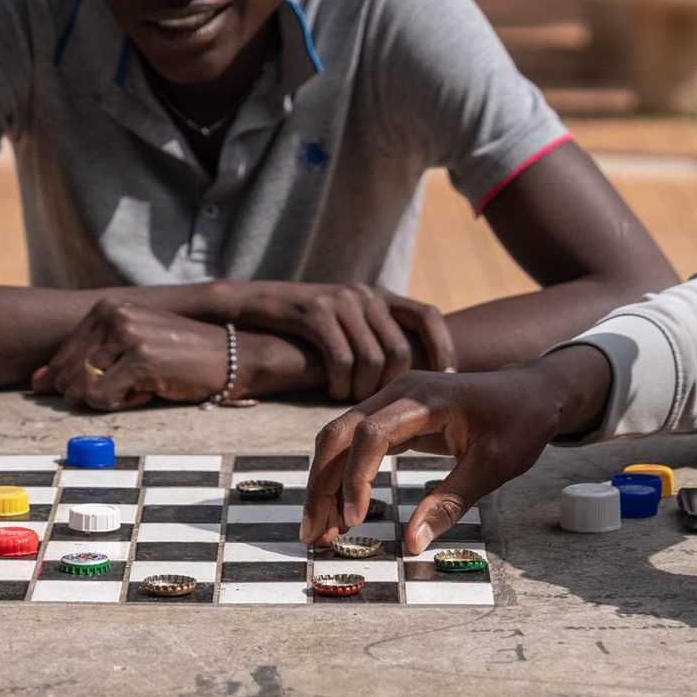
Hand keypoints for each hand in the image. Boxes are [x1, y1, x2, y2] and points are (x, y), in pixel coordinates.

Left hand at [32, 300, 235, 409]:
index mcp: (105, 309)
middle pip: (67, 377)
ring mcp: (126, 336)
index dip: (84, 381)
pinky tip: (151, 389)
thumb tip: (35, 383)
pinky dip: (123, 404)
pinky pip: (102, 399)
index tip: (120, 373)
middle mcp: (112, 316)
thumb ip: (79, 362)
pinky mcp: (140, 360)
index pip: (60, 359)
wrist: (229, 356)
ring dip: (112, 398)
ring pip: (83, 390)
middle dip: (96, 391)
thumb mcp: (124, 349)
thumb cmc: (176, 356)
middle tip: (133, 380)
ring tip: (143, 382)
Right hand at [218, 281, 455, 399]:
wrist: (250, 301)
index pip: (427, 314)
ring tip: (351, 399)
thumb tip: (414, 371)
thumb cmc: (304, 324)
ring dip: (364, 390)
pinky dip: (340, 384)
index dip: (443, 347)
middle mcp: (363, 293)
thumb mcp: (346, 320)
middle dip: (393, 385)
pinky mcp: (313, 313)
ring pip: (371, 359)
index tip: (446, 378)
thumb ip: (376, 334)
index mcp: (378, 295)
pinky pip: (341, 359)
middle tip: (379, 403)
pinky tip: (333, 391)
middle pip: (400, 349)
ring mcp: (339, 301)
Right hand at [302, 354, 595, 555]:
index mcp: (424, 399)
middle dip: (322, 485)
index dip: (355, 477)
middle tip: (314, 534)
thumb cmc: (519, 422)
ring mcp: (392, 402)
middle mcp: (398, 393)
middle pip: (339, 434)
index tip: (355, 520)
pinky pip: (356, 444)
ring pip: (340, 440)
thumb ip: (450, 502)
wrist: (533, 392)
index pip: (370, 434)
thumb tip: (411, 544)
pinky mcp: (393, 416)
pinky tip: (342, 510)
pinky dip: (344, 476)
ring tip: (321, 531)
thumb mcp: (493, 466)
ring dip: (326, 484)